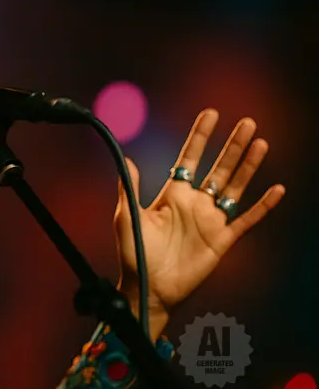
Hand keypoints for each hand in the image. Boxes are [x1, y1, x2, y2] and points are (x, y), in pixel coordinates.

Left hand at [113, 109, 284, 336]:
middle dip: (232, 145)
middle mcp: (195, 203)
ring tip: (260, 143)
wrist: (149, 287)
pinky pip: (247, 220)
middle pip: (218, 168)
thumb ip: (129, 187)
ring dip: (248, 166)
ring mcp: (211, 220)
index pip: (190, 158)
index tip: (211, 114)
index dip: (200, 137)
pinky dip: (263, 206)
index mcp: (172, 194)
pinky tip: (277, 189)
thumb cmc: (134, 253)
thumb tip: (126, 158)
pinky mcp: (223, 240)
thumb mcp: (127, 216)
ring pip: (235, 187)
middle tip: (246, 122)